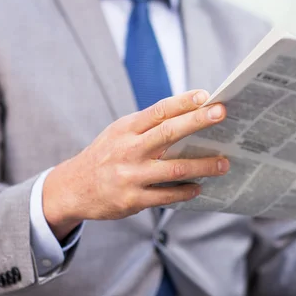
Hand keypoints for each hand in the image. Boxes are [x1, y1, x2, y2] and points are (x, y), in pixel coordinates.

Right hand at [42, 90, 228, 239]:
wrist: (72, 188)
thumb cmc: (105, 155)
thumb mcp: (119, 133)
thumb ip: (148, 126)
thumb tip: (188, 115)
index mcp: (126, 129)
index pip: (158, 110)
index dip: (183, 101)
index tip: (205, 95)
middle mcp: (129, 150)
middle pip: (169, 133)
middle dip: (198, 121)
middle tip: (222, 113)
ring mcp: (131, 175)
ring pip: (174, 169)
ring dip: (203, 165)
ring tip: (223, 163)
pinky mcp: (132, 199)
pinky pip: (167, 196)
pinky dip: (186, 191)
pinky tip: (198, 187)